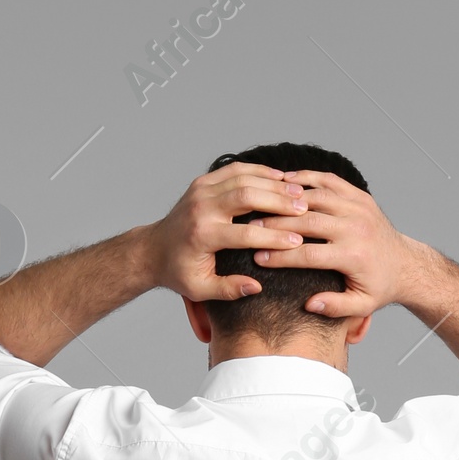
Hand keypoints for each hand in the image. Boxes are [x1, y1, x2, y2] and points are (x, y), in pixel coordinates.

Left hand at [146, 162, 311, 302]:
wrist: (154, 249)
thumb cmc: (179, 273)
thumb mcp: (200, 289)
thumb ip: (228, 289)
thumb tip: (256, 287)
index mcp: (203, 235)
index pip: (246, 234)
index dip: (274, 237)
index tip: (297, 242)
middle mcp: (201, 208)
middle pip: (246, 196)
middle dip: (278, 201)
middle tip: (304, 207)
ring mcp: (201, 190)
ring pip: (243, 178)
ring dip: (273, 184)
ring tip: (298, 193)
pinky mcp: (203, 182)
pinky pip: (235, 170)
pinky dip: (259, 172)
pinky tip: (279, 178)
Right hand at [245, 170, 424, 318]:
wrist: (405, 264)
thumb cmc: (379, 287)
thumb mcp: (361, 305)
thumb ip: (335, 307)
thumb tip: (309, 304)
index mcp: (354, 255)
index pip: (308, 254)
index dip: (281, 257)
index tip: (258, 259)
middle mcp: (356, 227)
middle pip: (307, 221)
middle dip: (277, 225)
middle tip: (251, 227)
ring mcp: (358, 207)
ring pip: (316, 197)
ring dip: (287, 199)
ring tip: (262, 203)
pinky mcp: (359, 196)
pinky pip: (329, 181)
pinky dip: (306, 178)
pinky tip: (286, 179)